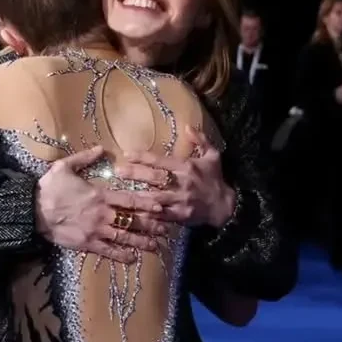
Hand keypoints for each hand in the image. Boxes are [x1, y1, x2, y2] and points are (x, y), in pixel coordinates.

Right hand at [35, 146, 169, 263]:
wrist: (32, 210)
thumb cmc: (49, 188)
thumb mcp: (64, 167)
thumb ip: (85, 158)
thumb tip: (101, 148)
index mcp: (100, 195)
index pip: (129, 199)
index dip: (147, 203)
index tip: (161, 205)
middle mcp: (102, 214)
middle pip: (132, 220)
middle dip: (150, 225)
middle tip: (166, 228)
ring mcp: (95, 231)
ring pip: (124, 237)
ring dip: (141, 242)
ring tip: (156, 246)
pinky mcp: (87, 244)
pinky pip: (108, 251)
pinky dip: (121, 255)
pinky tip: (133, 258)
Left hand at [118, 126, 235, 228]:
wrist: (224, 206)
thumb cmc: (214, 179)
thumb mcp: (212, 156)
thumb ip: (200, 140)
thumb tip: (187, 126)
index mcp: (186, 167)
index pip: (161, 160)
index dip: (143, 157)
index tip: (127, 154)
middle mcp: (182, 183)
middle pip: (155, 178)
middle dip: (135, 174)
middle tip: (117, 171)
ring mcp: (180, 200)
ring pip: (154, 197)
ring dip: (136, 195)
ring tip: (118, 192)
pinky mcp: (179, 215)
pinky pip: (160, 215)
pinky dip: (146, 213)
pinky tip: (132, 211)